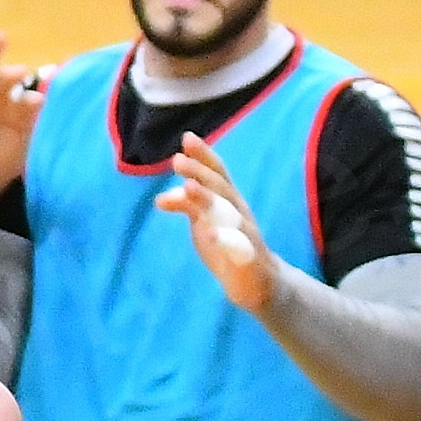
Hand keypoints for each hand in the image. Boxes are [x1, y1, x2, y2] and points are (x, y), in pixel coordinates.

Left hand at [153, 133, 280, 311]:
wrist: (261, 283)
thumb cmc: (228, 245)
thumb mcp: (204, 222)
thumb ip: (186, 206)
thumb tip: (159, 198)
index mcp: (229, 201)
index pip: (217, 173)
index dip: (203, 155)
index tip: (187, 137)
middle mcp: (239, 212)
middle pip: (221, 188)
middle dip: (200, 172)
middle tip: (177, 160)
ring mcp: (247, 235)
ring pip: (229, 213)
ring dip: (209, 199)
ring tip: (189, 188)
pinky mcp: (249, 259)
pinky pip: (239, 247)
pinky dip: (225, 239)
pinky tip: (210, 235)